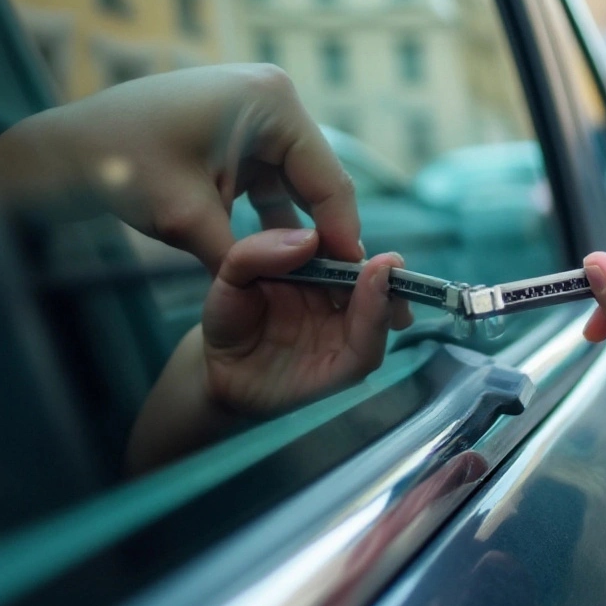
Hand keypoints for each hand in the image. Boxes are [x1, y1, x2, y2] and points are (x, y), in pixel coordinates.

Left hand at [0, 64, 362, 271]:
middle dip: (325, 235)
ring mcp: (257, 114)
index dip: (343, 235)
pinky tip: (282, 262)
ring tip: (316, 283)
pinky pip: (271, 182)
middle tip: (342, 291)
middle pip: (318, 180)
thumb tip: (299, 281)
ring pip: (296, 185)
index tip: (355, 285)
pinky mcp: (240, 134)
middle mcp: (273, 99)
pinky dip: (274, 219)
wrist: (69, 151)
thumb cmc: (122, 168)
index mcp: (273, 103)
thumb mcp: (187, 220)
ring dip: (300, 231)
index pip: (328, 178)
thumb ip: (247, 254)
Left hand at [201, 229, 409, 411]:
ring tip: (383, 273)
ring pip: (379, 315)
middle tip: (389, 259)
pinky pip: (365, 352)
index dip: (353, 240)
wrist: (216, 372)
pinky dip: (374, 327)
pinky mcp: (341, 370)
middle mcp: (337, 301)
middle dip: (386, 271)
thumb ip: (255, 253)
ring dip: (385, 296)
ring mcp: (343, 335)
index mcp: (317, 273)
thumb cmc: (228, 319)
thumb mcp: (230, 277)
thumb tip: (310, 239)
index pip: (347, 252)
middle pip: (375, 284)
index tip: (352, 233)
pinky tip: (376, 307)